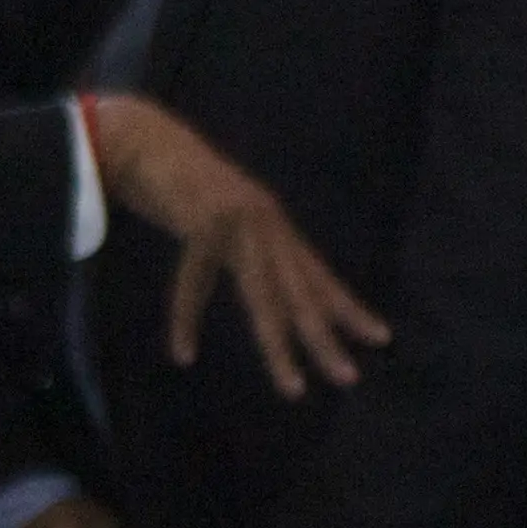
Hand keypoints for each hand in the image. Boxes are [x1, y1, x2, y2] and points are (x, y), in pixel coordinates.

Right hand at [86, 93, 388, 397]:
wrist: (146, 139)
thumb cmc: (181, 186)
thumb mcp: (225, 224)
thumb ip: (245, 251)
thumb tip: (267, 285)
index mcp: (275, 228)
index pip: (320, 276)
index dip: (348, 307)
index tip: (379, 338)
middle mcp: (268, 225)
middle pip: (303, 292)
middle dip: (326, 336)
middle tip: (349, 378)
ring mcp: (240, 223)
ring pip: (264, 296)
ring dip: (278, 344)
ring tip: (292, 387)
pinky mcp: (205, 222)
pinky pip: (195, 281)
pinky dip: (186, 318)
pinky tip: (184, 352)